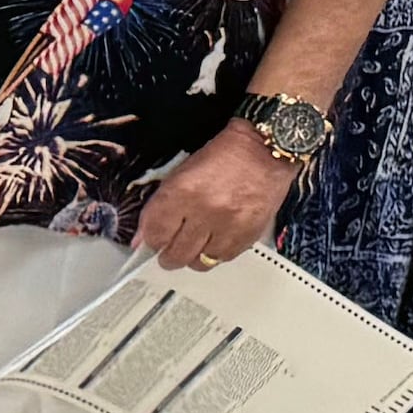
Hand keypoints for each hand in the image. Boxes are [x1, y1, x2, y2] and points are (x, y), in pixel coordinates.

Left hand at [133, 121, 297, 271]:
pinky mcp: (248, 235)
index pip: (154, 232)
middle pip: (175, 254)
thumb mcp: (183, 171)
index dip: (149, 240)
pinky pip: (223, 258)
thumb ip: (162, 205)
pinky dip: (215, 254)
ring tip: (193, 245)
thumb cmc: (226, 155)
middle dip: (167, 255)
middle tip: (168, 250)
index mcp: (183, 190)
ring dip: (192, 256)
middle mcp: (205, 211)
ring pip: (199, 262)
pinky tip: (213, 242)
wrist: (267, 151)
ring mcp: (228, 226)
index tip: (149, 241)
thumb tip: (145, 236)